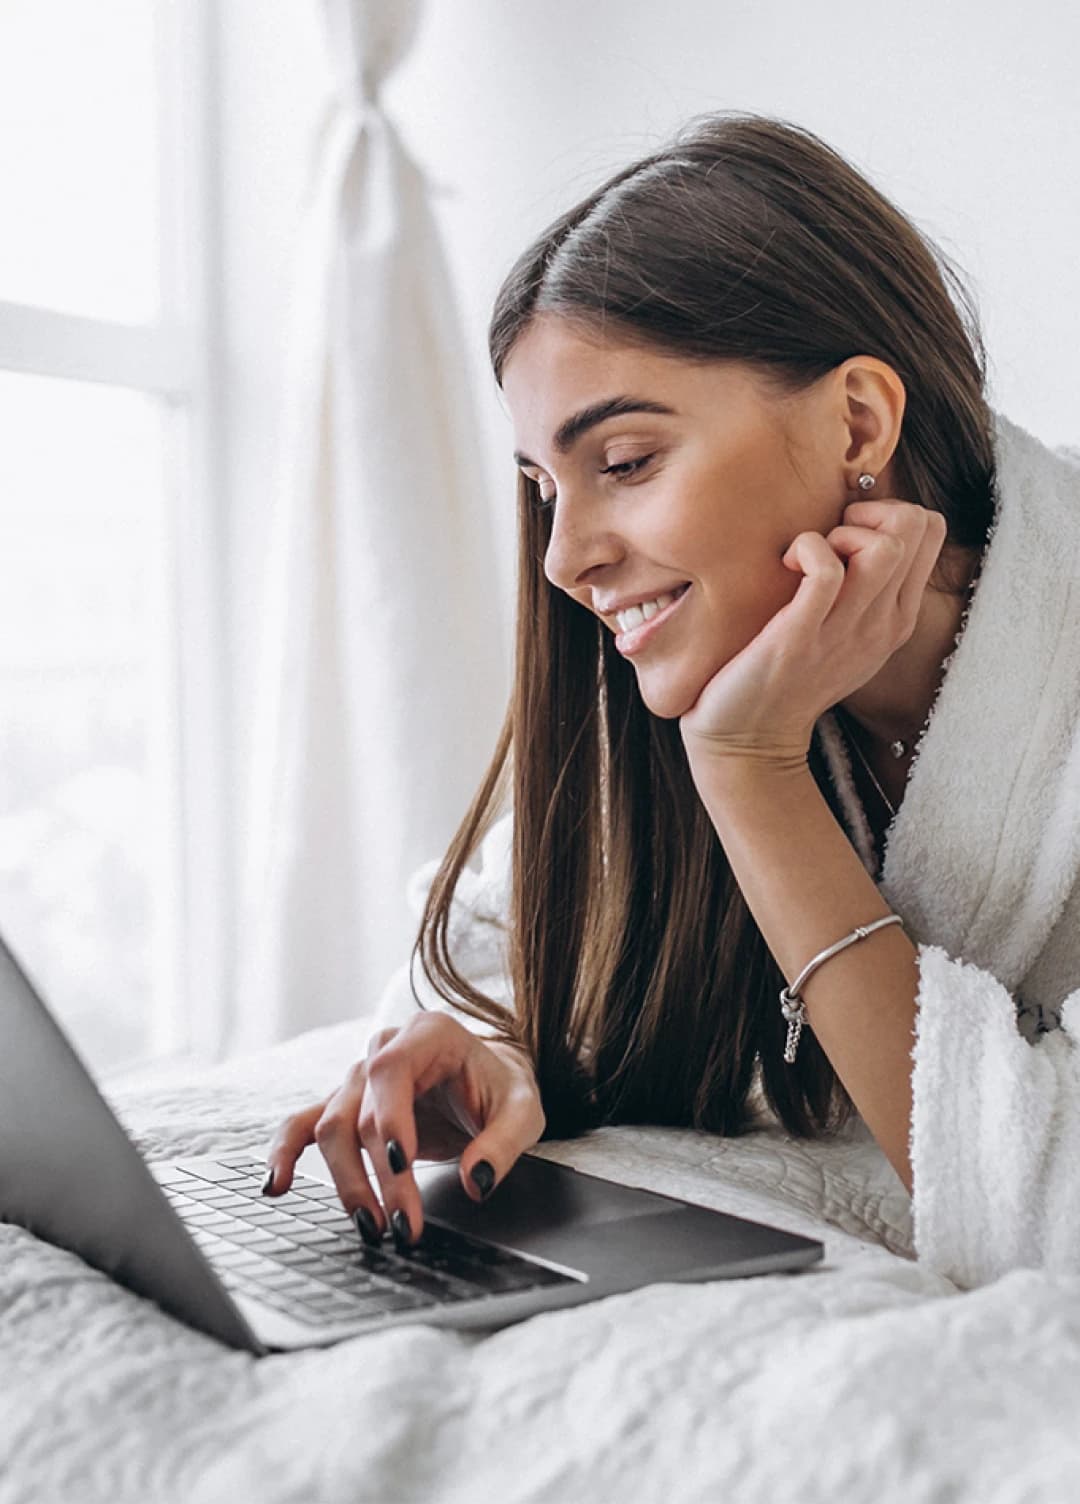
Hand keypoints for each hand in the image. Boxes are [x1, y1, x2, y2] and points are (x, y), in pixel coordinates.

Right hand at [263, 1013, 545, 1246]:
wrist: (489, 1078)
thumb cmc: (503, 1090)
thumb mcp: (523, 1111)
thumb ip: (502, 1143)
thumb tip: (477, 1181)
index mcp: (429, 1034)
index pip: (392, 1072)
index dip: (389, 1119)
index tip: (400, 1166)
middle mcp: (384, 1048)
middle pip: (360, 1112)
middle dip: (377, 1176)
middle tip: (401, 1226)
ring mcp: (358, 1075)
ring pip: (330, 1127)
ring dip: (345, 1181)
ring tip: (370, 1226)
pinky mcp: (345, 1104)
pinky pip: (303, 1125)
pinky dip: (285, 1153)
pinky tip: (276, 1186)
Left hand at [678, 499, 947, 767]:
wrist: (752, 739)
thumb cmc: (789, 676)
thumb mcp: (846, 634)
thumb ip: (864, 590)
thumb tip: (859, 531)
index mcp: (897, 618)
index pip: (932, 531)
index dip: (889, 512)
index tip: (847, 535)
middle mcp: (882, 624)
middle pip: (915, 527)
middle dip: (870, 514)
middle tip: (830, 541)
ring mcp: (845, 632)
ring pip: (884, 546)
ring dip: (842, 533)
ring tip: (810, 557)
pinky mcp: (801, 636)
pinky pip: (826, 569)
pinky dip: (806, 549)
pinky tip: (785, 566)